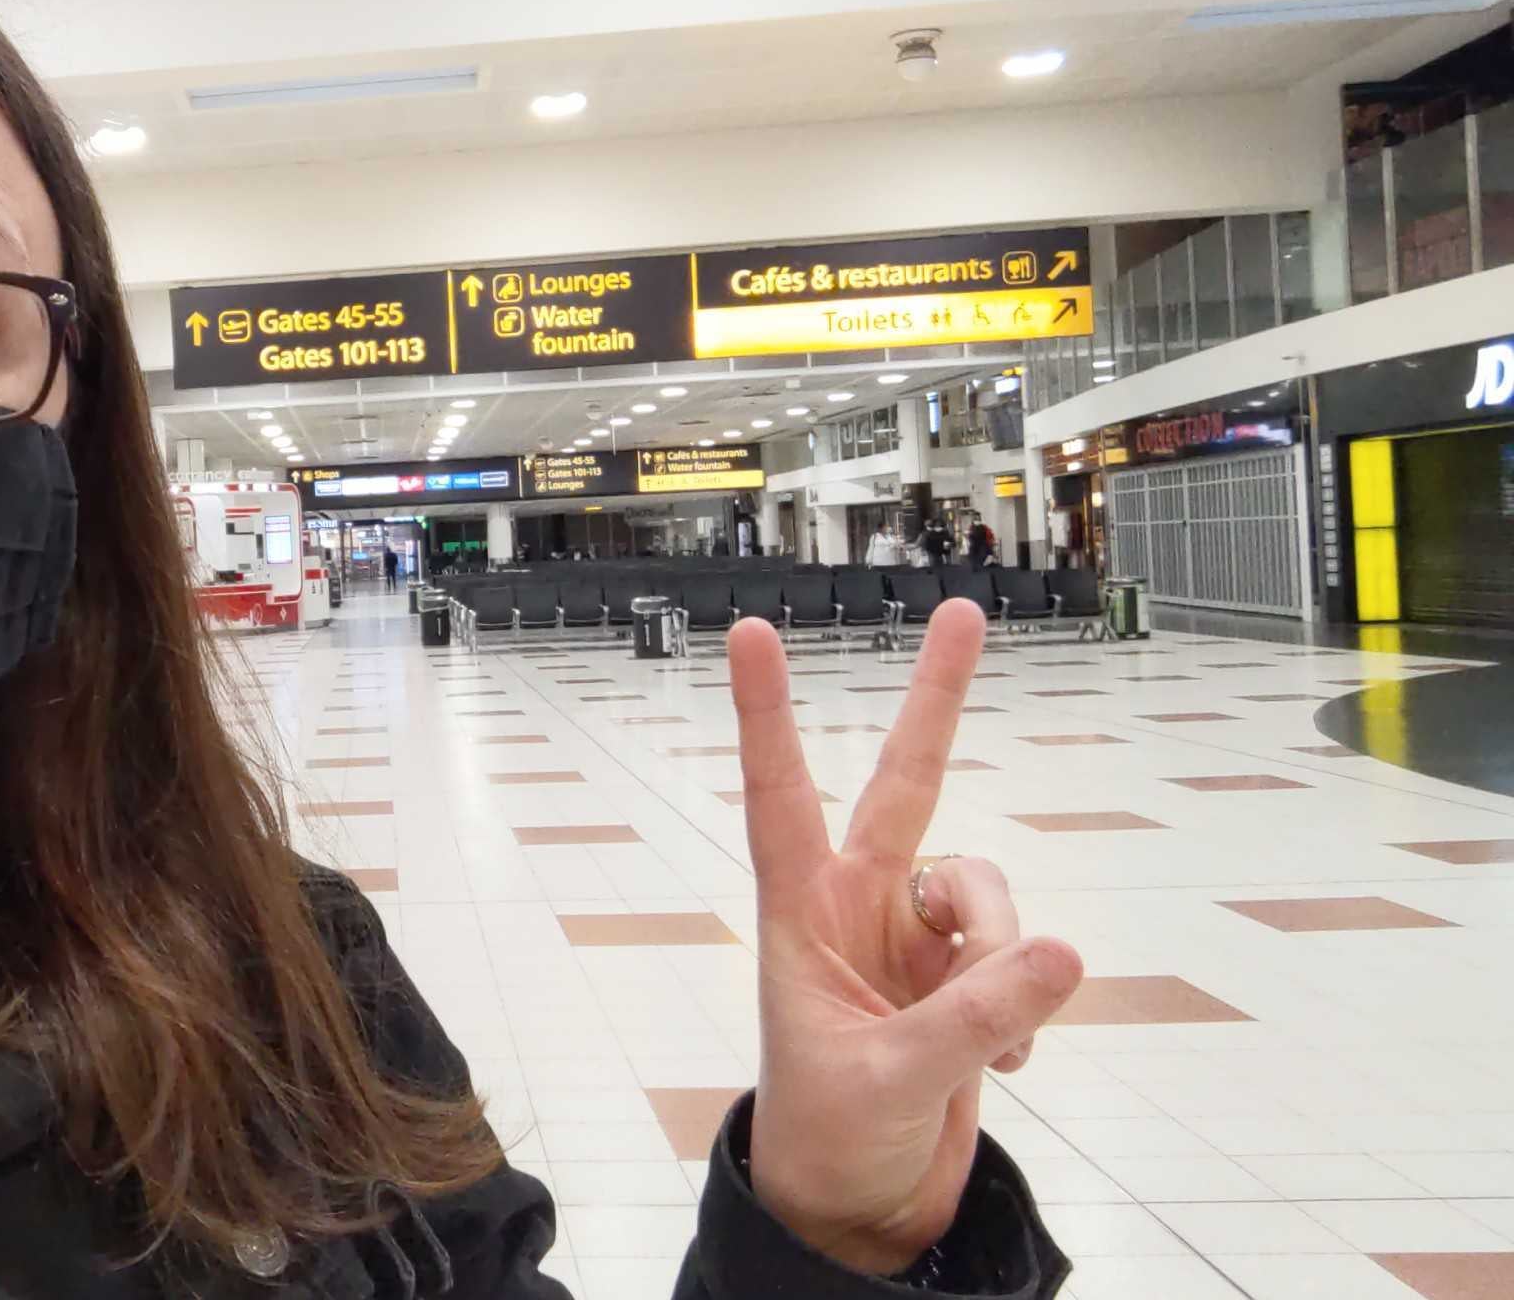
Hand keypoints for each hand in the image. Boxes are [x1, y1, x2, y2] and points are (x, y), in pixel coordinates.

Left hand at [729, 600, 1084, 1274]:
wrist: (863, 1201)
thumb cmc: (834, 1134)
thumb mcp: (890, 1082)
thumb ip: (972, 1020)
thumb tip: (1063, 952)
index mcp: (801, 913)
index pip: (780, 796)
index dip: (768, 716)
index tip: (751, 633)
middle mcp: (858, 906)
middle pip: (907, 783)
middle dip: (939, 701)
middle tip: (965, 611)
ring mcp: (916, 936)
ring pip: (989, 892)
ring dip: (1005, 956)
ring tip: (991, 1036)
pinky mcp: (968, 976)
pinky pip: (1026, 956)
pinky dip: (1026, 1006)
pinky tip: (1005, 1060)